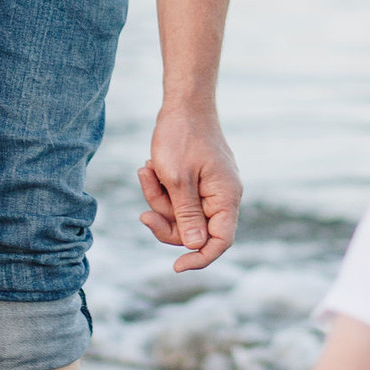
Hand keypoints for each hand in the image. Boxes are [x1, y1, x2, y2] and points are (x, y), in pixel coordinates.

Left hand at [138, 104, 241, 272]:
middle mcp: (223, 196)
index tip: (175, 267)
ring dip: (158, 199)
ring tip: (146, 170)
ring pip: (181, 214)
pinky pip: (177, 198)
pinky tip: (149, 167)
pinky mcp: (197, 181)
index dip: (200, 258)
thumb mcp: (177, 178)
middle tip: (144, 212)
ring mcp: (210, 188)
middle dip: (166, 221)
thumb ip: (186, 214)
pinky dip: (160, 188)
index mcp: (226, 197)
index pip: (220, 241)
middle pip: (195, 231)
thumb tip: (196, 246)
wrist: (183, 102)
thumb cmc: (181, 136)